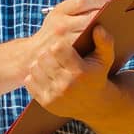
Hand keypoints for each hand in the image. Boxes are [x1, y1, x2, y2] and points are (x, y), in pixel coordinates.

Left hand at [20, 0, 116, 116]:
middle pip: (44, 57)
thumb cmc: (97, 75)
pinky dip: (35, 76)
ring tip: (51, 65)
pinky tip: (46, 76)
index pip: (57, 48)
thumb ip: (104, 41)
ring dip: (41, 64)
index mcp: (79, 72)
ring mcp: (54, 95)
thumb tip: (97, 27)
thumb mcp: (105, 58)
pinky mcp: (45, 102)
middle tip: (56, 56)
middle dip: (49, 54)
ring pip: (35, 67)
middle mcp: (66, 85)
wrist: (94, 105)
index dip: (60, 46)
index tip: (64, 48)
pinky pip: (29, 81)